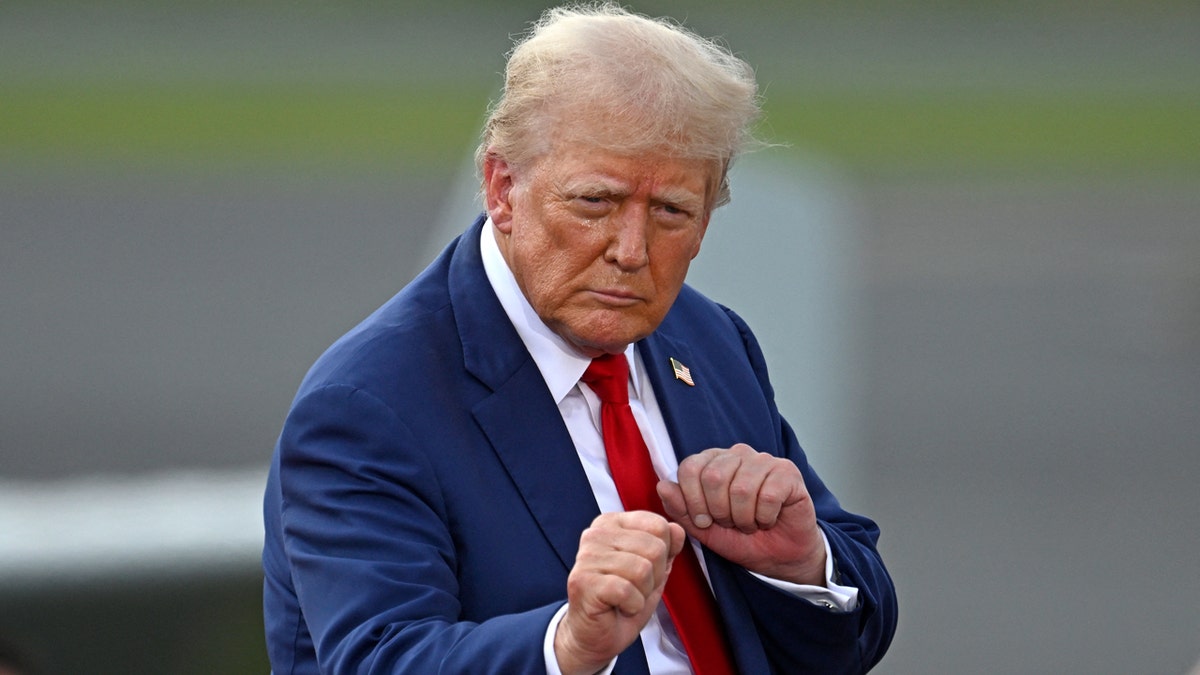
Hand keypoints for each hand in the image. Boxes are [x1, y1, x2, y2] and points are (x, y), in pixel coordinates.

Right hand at [555, 511, 685, 674]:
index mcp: (612, 524)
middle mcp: (596, 534)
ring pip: (642, 570)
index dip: (663, 555)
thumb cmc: (621, 602)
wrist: (596, 636)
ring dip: (642, 593)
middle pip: (654, 548)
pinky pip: (627, 590)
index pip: (658, 525)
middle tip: (634, 589)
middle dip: (653, 577)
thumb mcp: (653, 570)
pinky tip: (618, 606)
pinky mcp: (584, 581)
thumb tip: (677, 530)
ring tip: (625, 598)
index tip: (644, 570)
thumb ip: (666, 547)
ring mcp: (587, 556)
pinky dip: (632, 606)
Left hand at [656, 443, 826, 585]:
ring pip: (741, 488)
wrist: (779, 557)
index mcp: (713, 461)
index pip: (690, 468)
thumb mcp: (704, 530)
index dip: (693, 501)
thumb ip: (681, 509)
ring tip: (750, 523)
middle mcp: (737, 454)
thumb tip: (662, 486)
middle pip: (714, 477)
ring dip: (744, 518)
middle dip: (719, 512)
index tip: (704, 521)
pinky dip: (764, 518)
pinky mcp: (788, 473)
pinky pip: (768, 495)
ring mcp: (764, 460)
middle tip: (731, 523)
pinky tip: (769, 520)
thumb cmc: (742, 539)